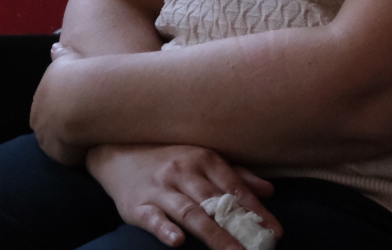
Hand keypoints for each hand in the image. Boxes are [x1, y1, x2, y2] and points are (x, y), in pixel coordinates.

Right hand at [86, 143, 279, 249]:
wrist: (116, 152)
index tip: (275, 231)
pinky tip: (177, 241)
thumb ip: (236, 174)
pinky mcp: (136, 205)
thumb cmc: (167, 157)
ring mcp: (160, 188)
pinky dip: (164, 229)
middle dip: (238, 228)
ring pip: (190, 213)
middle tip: (258, 247)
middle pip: (215, 204)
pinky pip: (152, 218)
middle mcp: (183, 172)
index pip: (235, 188)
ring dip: (212, 234)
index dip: (256, 210)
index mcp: (203, 159)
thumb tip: (269, 190)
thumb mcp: (202, 158)